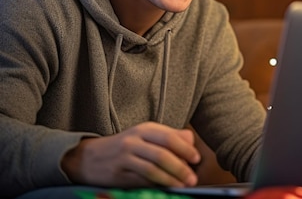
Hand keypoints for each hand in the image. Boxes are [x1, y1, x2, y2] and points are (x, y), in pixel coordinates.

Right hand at [61, 122, 200, 187]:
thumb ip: (169, 136)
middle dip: (180, 168)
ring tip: (182, 185)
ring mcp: (124, 158)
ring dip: (170, 179)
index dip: (186, 149)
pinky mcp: (118, 174)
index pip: (169, 137)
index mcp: (144, 129)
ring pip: (152, 169)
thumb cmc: (124, 146)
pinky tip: (166, 188)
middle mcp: (133, 141)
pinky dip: (156, 185)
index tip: (196, 159)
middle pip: (162, 154)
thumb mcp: (146, 135)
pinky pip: (141, 181)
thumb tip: (191, 140)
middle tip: (192, 178)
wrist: (88, 157)